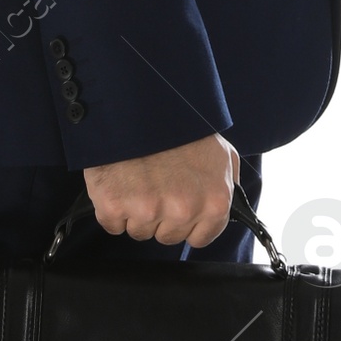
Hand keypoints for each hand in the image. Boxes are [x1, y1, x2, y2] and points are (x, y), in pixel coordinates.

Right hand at [84, 134, 236, 246]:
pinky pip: (113, 225)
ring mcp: (147, 210)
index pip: (201, 238)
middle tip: (156, 184)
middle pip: (168, 236)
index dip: (188, 222)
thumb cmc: (180, 125)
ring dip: (136, 212)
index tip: (179, 207)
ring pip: (140, 231)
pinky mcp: (114, 206)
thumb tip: (225, 207)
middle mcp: (183, 210)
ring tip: (138, 179)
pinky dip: (112, 208)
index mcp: (214, 202)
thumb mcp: (221, 154)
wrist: (138, 102)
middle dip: (162, 216)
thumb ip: (227, 186)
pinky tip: (120, 183)